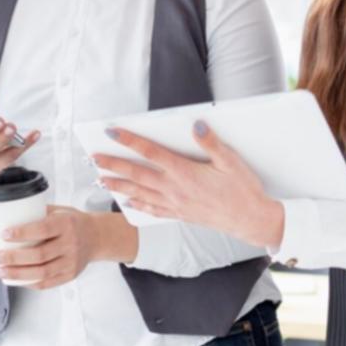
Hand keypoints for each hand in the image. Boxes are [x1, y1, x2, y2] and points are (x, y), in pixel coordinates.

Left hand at [0, 206, 136, 289]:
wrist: (97, 236)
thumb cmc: (73, 222)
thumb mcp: (60, 211)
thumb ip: (37, 214)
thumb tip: (6, 216)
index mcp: (67, 224)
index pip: (42, 229)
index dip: (21, 233)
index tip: (3, 234)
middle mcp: (71, 244)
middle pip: (39, 255)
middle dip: (13, 258)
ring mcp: (71, 262)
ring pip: (41, 272)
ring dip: (17, 273)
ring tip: (0, 271)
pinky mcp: (70, 275)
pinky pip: (47, 283)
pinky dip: (28, 282)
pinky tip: (15, 279)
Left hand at [93, 121, 284, 248]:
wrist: (250, 219)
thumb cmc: (243, 189)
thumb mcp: (231, 162)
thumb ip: (211, 143)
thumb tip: (196, 125)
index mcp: (186, 172)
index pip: (151, 153)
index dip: (130, 140)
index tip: (112, 132)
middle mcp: (176, 189)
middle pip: (138, 174)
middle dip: (114, 164)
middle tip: (94, 157)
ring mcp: (176, 204)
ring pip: (140, 192)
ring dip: (119, 185)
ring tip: (101, 178)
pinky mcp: (180, 214)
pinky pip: (153, 209)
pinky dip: (137, 204)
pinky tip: (127, 202)